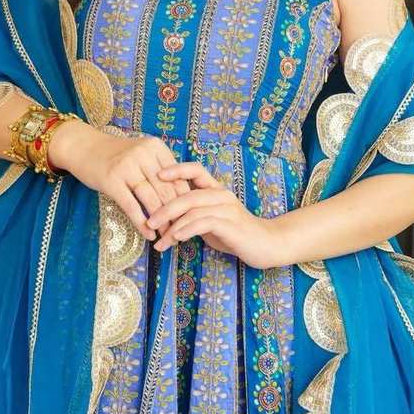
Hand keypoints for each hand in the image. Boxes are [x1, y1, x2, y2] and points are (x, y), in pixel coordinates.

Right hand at [47, 121, 190, 240]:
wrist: (84, 147)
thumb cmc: (117, 154)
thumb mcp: (142, 153)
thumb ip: (160, 169)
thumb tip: (183, 197)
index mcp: (156, 147)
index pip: (178, 178)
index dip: (186, 200)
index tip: (191, 218)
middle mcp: (144, 154)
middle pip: (166, 190)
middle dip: (175, 214)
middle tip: (181, 232)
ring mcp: (127, 166)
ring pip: (151, 199)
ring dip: (161, 222)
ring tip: (167, 236)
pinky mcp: (112, 180)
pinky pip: (131, 206)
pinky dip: (142, 223)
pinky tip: (148, 235)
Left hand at [146, 161, 282, 269]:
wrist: (265, 244)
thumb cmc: (234, 233)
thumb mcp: (211, 220)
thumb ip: (192, 215)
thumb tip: (164, 218)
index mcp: (216, 189)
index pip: (196, 169)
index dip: (176, 169)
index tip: (157, 175)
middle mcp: (221, 194)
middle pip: (187, 194)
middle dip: (164, 208)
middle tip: (148, 222)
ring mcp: (227, 208)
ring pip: (192, 210)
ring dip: (171, 226)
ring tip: (159, 241)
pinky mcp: (230, 224)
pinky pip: (203, 223)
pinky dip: (186, 230)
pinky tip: (176, 238)